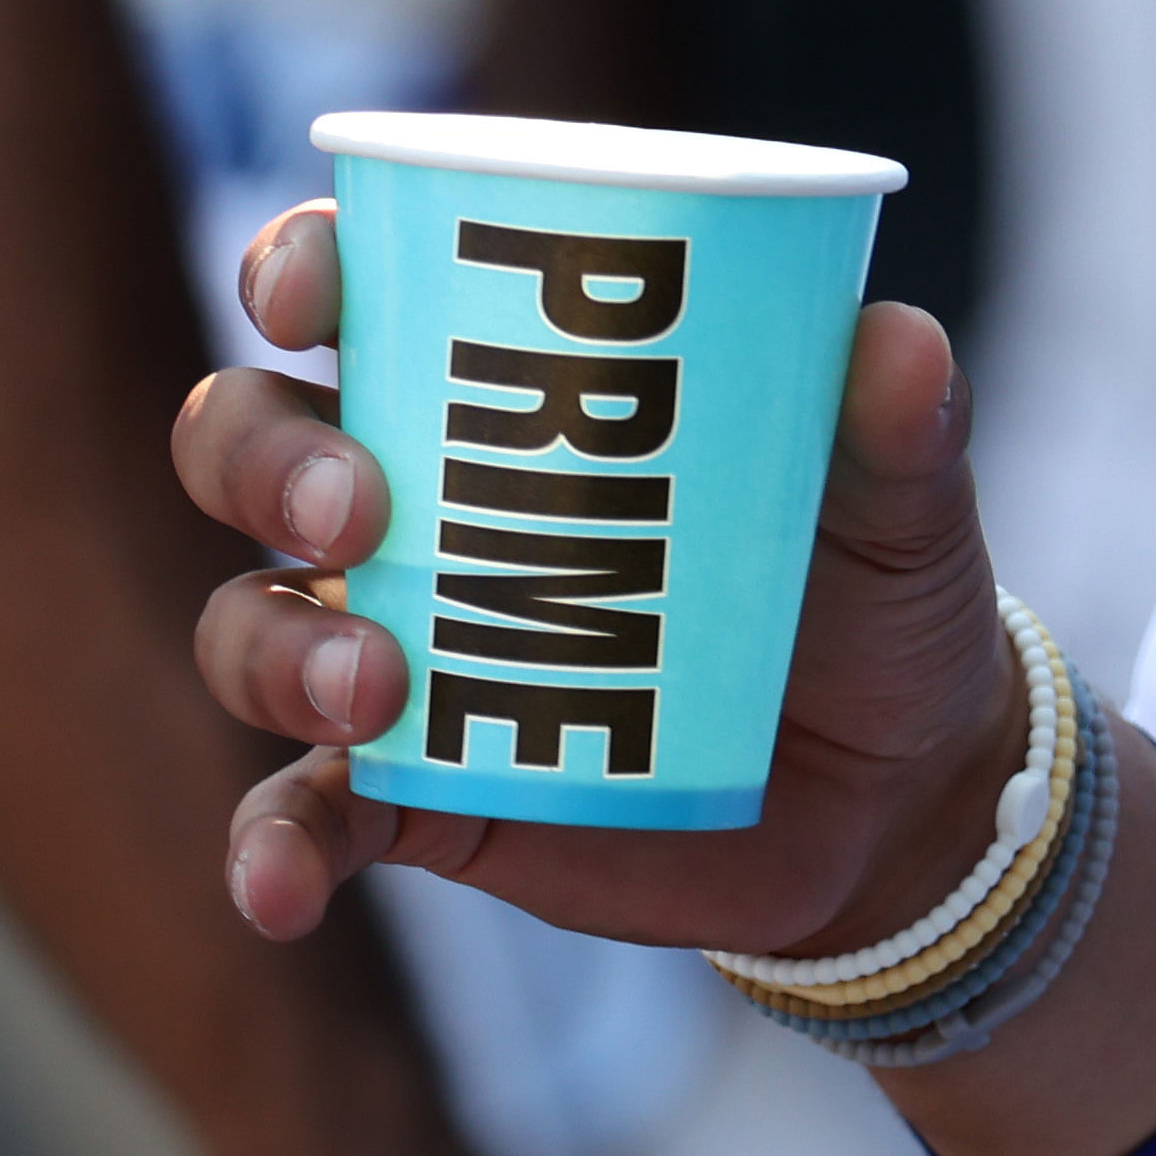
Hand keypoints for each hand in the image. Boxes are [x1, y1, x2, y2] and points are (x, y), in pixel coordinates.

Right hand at [177, 205, 1019, 972]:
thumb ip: (902, 425)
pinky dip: (272, 849)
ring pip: (249, 621)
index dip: (300, 269)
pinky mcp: (415, 791)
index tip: (315, 299)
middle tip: (361, 507)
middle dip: (264, 460)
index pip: (361, 291)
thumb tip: (898, 339)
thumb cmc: (877, 594)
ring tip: (378, 684)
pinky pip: (298, 817)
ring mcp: (401, 652)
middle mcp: (423, 508)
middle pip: (251, 442)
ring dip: (276, 648)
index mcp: (518, 393)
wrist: (896, 791)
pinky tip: (281, 885)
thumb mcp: (905, 505)